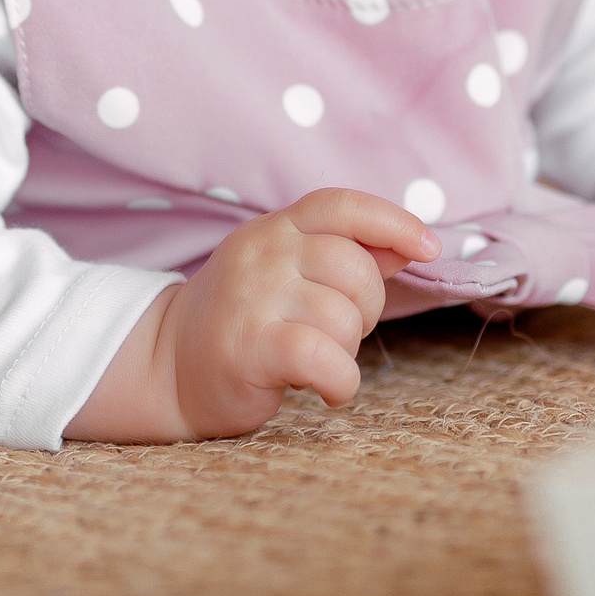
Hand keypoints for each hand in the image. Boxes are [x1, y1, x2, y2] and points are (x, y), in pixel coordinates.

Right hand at [65, 188, 438, 442]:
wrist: (166, 366)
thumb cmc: (242, 320)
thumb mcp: (286, 272)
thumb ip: (344, 254)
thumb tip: (411, 243)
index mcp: (274, 229)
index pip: (340, 205)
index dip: (392, 221)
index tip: (428, 246)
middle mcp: (262, 254)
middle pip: (356, 267)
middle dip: (365, 309)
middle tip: (336, 332)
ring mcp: (253, 298)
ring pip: (344, 318)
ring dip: (346, 350)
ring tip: (317, 359)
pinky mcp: (250, 347)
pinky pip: (326, 359)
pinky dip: (341, 382)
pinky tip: (328, 390)